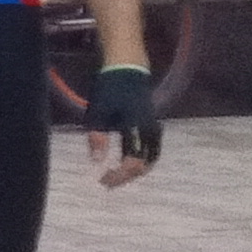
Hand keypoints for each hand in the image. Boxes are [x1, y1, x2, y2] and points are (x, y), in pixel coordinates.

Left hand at [83, 61, 162, 183]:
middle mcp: (150, 131)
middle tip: (108, 182)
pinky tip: (126, 163)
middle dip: (127, 176)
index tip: (103, 181)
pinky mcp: (153, 126)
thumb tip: (96, 162)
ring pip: (151, 158)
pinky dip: (141, 160)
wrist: (127, 69)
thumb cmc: (109, 89)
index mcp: (137, 129)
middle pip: (145, 164)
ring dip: (135, 169)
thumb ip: (97, 137)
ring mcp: (154, 128)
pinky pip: (152, 150)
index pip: (132, 162)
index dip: (119, 175)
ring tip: (117, 175)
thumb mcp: (98, 112)